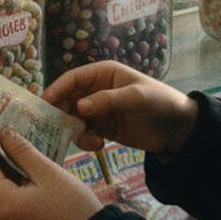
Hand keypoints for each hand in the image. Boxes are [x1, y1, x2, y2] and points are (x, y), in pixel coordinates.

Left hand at [0, 129, 102, 219]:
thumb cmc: (74, 207)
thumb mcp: (49, 173)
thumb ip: (23, 152)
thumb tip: (4, 133)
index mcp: (5, 206)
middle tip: (13, 139)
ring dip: (7, 175)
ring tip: (23, 155)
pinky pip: (8, 208)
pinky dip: (14, 190)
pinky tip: (28, 178)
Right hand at [43, 61, 197, 156]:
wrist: (177, 129)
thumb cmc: (159, 102)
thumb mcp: (136, 97)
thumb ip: (108, 100)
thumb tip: (79, 106)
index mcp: (103, 74)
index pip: (73, 78)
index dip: (56, 90)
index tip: (43, 105)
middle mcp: (96, 90)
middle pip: (67, 99)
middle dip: (59, 114)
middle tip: (51, 129)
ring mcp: (98, 110)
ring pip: (72, 119)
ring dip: (74, 131)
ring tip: (90, 140)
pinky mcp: (102, 128)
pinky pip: (83, 134)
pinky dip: (86, 141)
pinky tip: (99, 145)